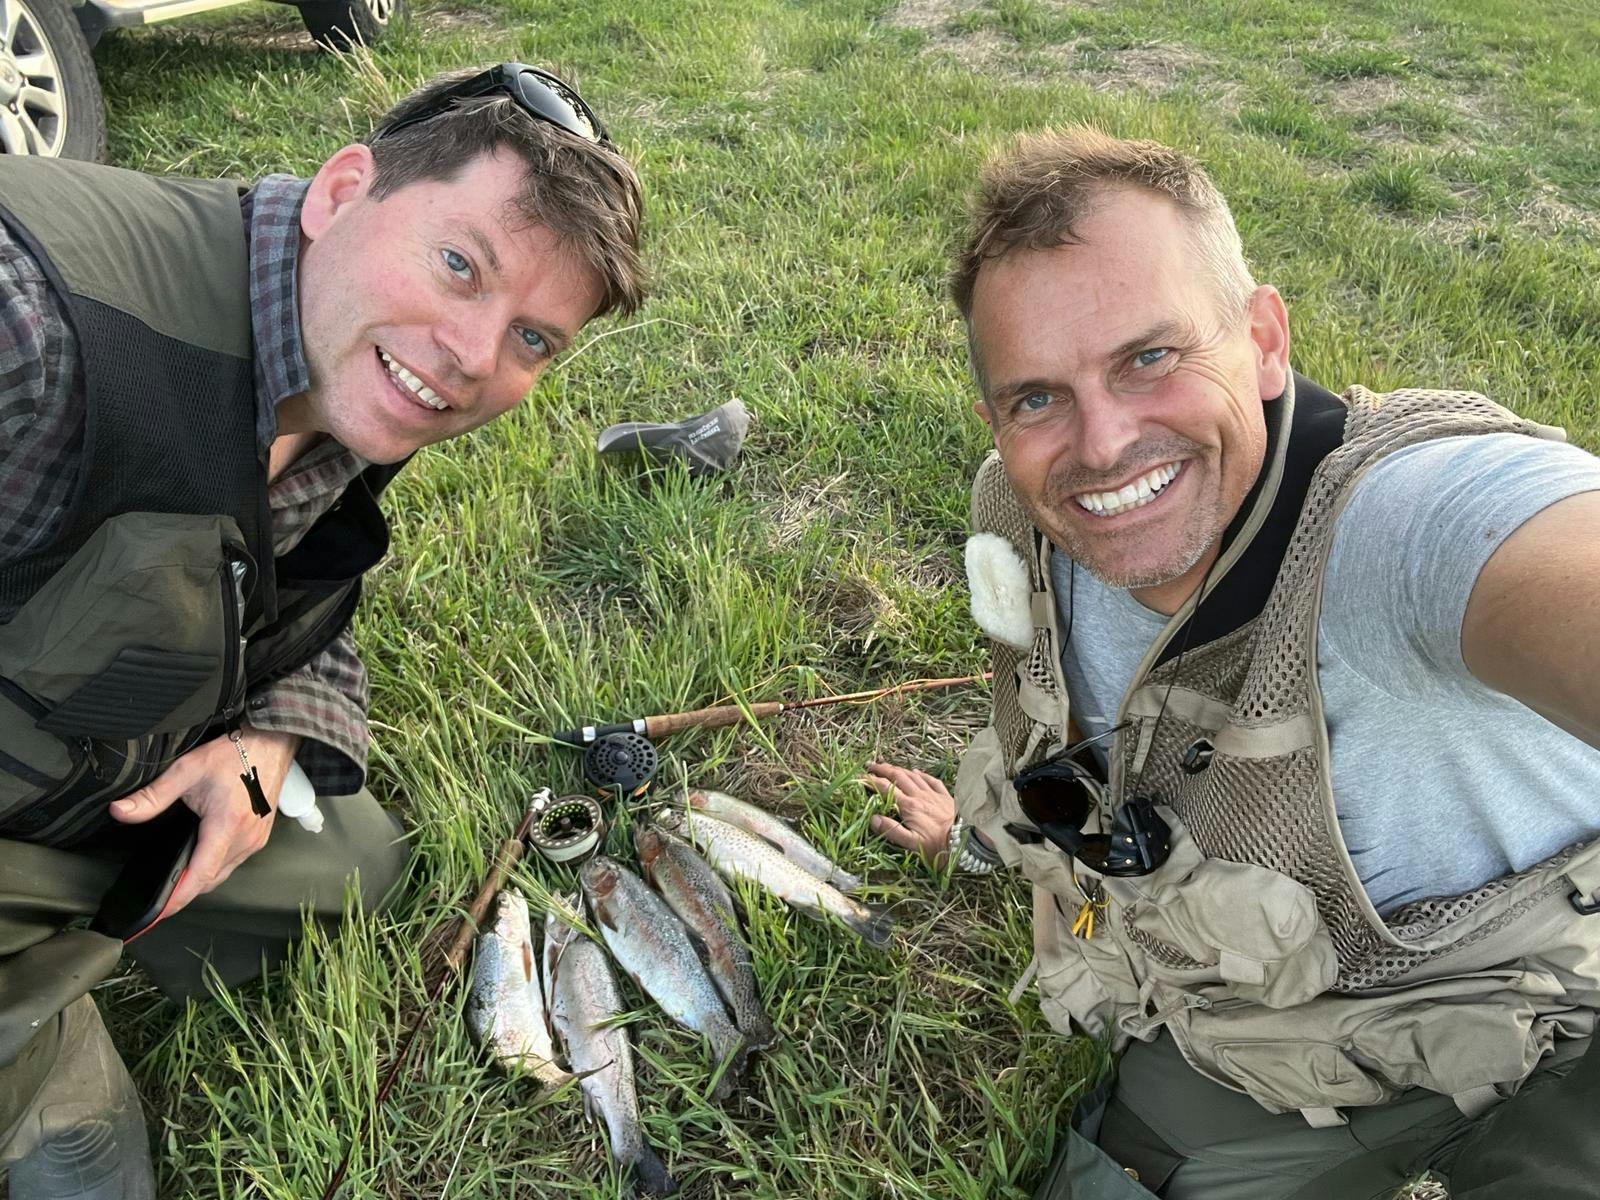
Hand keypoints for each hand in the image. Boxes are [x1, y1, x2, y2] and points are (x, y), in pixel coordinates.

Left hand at [110, 727, 299, 914]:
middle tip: (160, 896)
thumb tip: (121, 811)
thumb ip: (153, 795)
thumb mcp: (187, 770)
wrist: (272, 743)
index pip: (200, 874)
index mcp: (226, 825)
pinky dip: (216, 866)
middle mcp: (246, 838)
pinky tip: (201, 857)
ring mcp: (256, 839)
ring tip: (178, 877)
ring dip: (201, 878)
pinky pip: (235, 862)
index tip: (161, 911)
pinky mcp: (261, 836)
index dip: (179, 897)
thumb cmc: (236, 754)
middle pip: (210, 879)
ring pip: (223, 873)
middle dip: (185, 890)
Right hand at [862, 761, 955, 868]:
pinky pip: (931, 780)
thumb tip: (873, 818)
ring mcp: (933, 794)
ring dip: (899, 769)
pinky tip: (917, 772)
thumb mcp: (912, 843)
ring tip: (888, 766)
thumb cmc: (939, 846)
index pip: (886, 789)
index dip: (871, 781)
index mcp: (909, 807)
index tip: (860, 777)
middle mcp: (920, 796)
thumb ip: (892, 830)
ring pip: (913, 776)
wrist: (968, 841)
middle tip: (870, 764)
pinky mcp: (945, 796)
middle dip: (883, 769)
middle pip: (898, 777)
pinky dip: (921, 774)